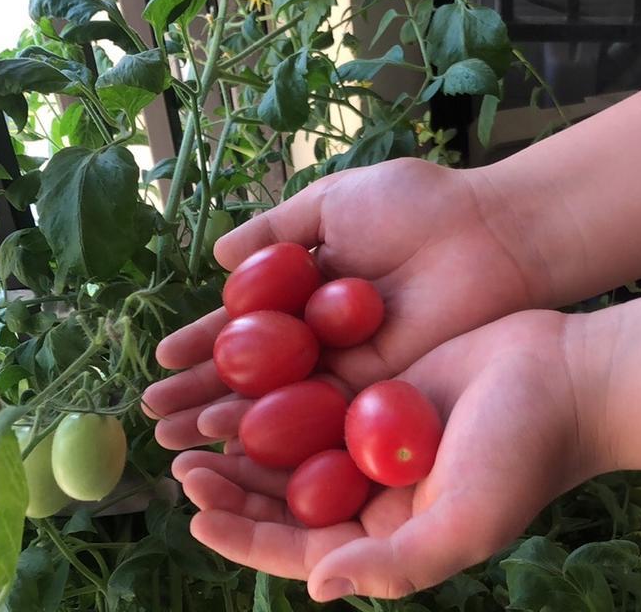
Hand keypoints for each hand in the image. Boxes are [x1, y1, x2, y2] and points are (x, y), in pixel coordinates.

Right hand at [142, 158, 546, 448]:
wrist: (488, 233)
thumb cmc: (419, 206)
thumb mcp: (335, 203)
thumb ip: (277, 230)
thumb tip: (218, 257)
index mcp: (311, 292)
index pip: (246, 327)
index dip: (203, 344)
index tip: (162, 360)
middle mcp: (324, 338)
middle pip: (252, 375)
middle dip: (200, 393)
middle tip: (151, 417)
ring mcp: (349, 368)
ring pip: (276, 404)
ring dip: (224, 420)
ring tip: (173, 438)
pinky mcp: (377, 392)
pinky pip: (316, 415)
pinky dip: (273, 427)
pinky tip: (227, 436)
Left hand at [170, 310, 612, 600]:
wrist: (570, 379)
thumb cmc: (524, 455)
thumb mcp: (465, 521)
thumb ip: (395, 564)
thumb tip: (317, 588)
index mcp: (390, 537)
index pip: (300, 550)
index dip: (243, 537)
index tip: (195, 511)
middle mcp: (376, 497)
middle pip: (284, 502)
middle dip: (232, 489)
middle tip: (183, 464)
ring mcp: (375, 444)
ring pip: (291, 452)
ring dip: (245, 443)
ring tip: (196, 426)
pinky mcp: (380, 395)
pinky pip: (315, 401)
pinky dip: (276, 397)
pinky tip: (240, 380)